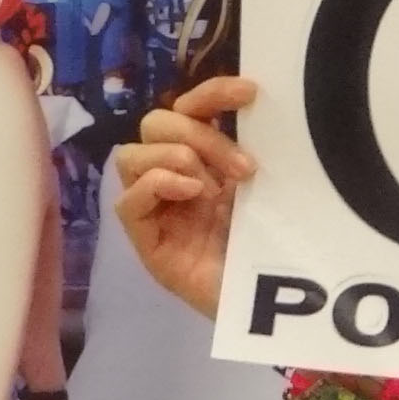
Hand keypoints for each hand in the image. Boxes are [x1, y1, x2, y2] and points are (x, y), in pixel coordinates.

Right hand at [115, 76, 257, 319]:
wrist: (271, 307)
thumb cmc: (271, 247)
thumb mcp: (265, 187)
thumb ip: (249, 151)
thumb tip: (256, 107)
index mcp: (204, 160)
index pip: (189, 108)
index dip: (212, 92)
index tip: (250, 92)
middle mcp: (174, 179)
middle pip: (155, 125)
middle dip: (199, 134)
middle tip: (242, 167)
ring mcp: (156, 210)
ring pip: (131, 155)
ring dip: (176, 158)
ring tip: (212, 187)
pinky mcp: (146, 242)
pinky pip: (127, 201)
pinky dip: (157, 184)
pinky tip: (191, 194)